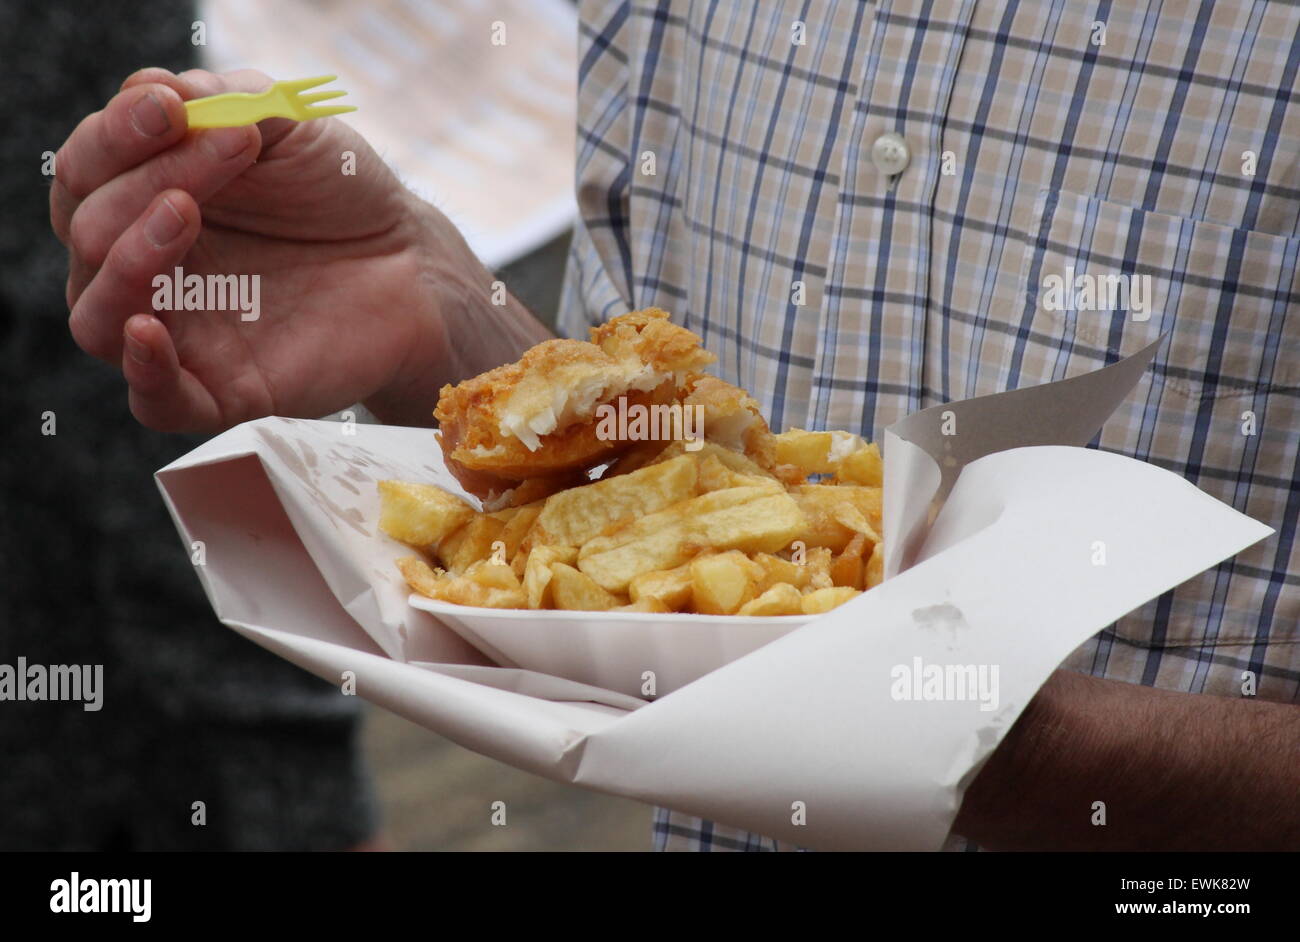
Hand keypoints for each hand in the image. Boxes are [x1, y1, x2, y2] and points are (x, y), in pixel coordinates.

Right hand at [53, 67, 464, 431]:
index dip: (114, 136)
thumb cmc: (338, 192)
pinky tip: (149, 329)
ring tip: (184, 211)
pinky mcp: (224, 392)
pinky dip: (143, 368)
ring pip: (96, 317)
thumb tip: (152, 89)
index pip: (86, 172)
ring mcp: (180, 334)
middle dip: (147, 180)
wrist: (411, 261)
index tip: (170, 108)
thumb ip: (224, 100)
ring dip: (127, 261)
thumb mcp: (287, 126)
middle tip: (230, 149)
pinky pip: (156, 401)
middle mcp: (146, 270)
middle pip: (90, 233)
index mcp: (142, 201)